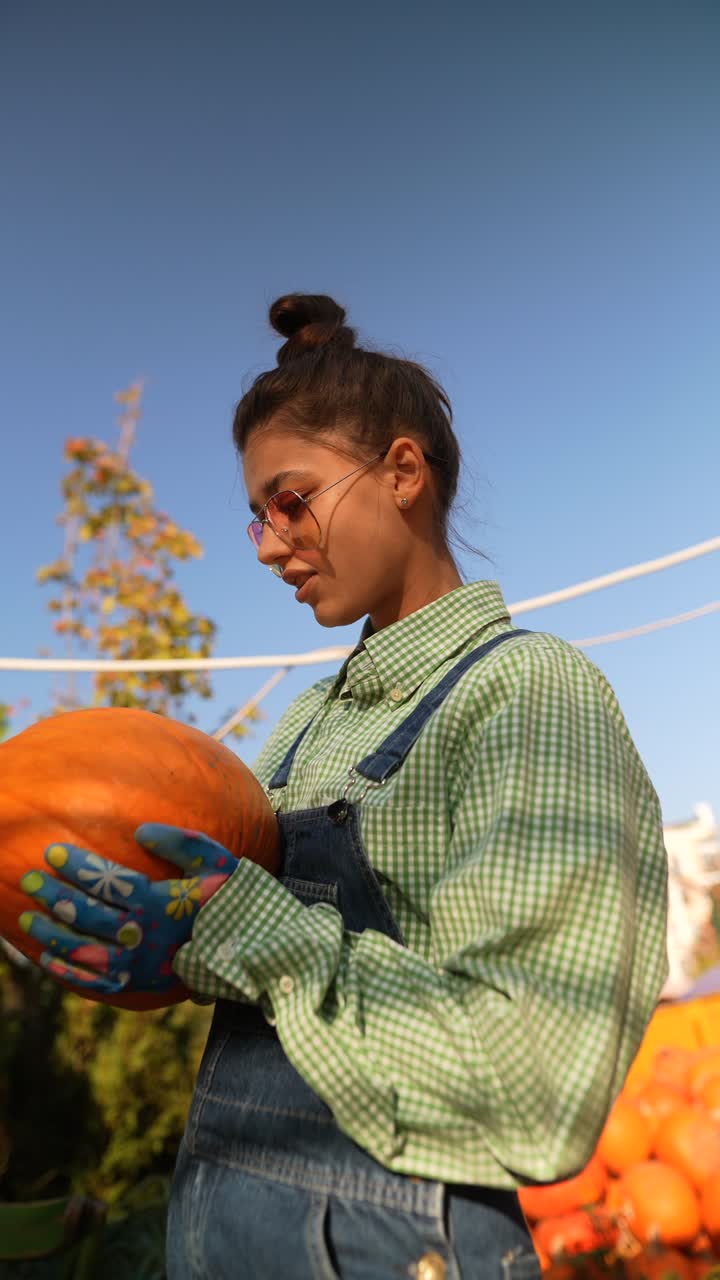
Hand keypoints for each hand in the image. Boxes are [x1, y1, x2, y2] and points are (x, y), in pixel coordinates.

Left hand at [18, 824, 237, 995]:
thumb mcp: (217, 861)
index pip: (108, 883)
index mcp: (159, 904)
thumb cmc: (229, 898)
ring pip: (82, 949)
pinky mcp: (135, 985)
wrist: (249, 948)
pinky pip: (92, 981)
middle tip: (29, 879)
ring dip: (50, 933)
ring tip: (27, 917)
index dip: (77, 866)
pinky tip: (46, 956)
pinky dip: (66, 970)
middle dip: (54, 895)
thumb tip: (139, 830)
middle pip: (86, 914)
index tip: (52, 851)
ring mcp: (136, 965)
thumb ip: (182, 841)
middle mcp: (142, 936)